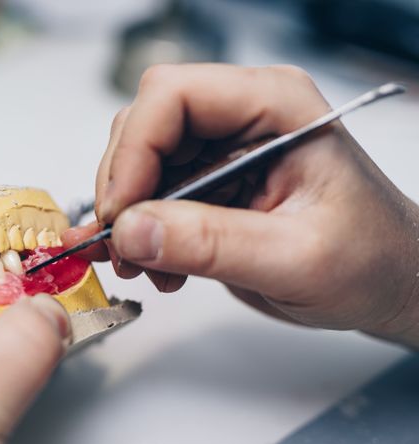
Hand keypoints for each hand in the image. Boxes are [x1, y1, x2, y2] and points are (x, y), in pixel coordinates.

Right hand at [64, 64, 418, 346]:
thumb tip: (130, 231)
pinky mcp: (207, 184)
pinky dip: (137, 233)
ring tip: (144, 266)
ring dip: (127, 218)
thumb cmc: (370, 260)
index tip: (122, 213)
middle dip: (123, 189)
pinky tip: (154, 266)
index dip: (135, 150)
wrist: (386, 283)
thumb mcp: (297, 259)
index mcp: (275, 106)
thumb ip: (212, 244)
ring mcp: (220, 150)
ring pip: (137, 162)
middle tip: (124, 247)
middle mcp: (242, 117)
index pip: (174, 96)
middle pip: (144, 126)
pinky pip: (147, 196)